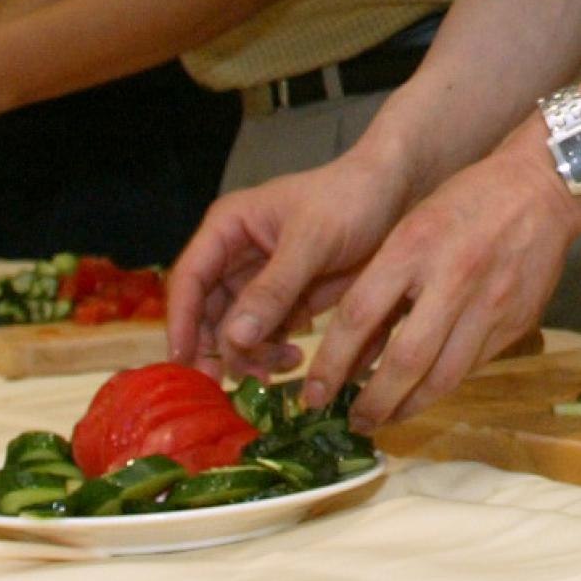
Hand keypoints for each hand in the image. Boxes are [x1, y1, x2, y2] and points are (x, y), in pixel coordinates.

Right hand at [169, 145, 411, 376]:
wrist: (399, 195)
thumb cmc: (351, 199)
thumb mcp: (313, 239)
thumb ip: (275, 287)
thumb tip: (234, 337)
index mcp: (229, 228)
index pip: (189, 279)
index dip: (182, 321)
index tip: (185, 361)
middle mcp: (235, 257)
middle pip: (206, 314)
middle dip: (216, 349)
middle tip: (226, 385)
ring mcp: (260, 283)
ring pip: (235, 331)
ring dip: (249, 355)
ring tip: (282, 364)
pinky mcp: (286, 301)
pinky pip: (264, 336)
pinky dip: (272, 353)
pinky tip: (295, 359)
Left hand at [294, 136, 580, 422]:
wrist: (544, 187)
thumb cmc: (467, 201)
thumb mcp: (414, 225)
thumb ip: (385, 281)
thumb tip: (352, 346)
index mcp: (416, 246)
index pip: (360, 316)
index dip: (331, 364)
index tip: (314, 394)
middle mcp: (454, 277)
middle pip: (404, 360)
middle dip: (373, 403)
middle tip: (354, 423)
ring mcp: (491, 303)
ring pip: (443, 376)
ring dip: (409, 406)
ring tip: (388, 418)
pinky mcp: (519, 321)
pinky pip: (474, 366)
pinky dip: (445, 384)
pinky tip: (429, 388)